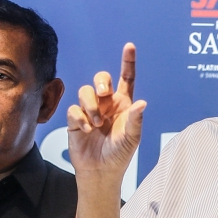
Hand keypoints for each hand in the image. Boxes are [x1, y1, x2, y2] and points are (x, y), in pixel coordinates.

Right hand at [67, 43, 145, 178]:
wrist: (101, 170)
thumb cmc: (120, 154)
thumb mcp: (132, 138)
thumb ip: (136, 120)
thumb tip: (142, 103)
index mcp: (124, 104)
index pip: (126, 78)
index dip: (128, 62)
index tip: (129, 46)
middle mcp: (107, 104)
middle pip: (101, 78)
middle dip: (101, 82)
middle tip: (104, 95)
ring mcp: (90, 110)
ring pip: (85, 91)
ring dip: (91, 105)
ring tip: (97, 123)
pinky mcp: (76, 119)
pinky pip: (74, 108)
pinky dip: (80, 118)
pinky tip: (86, 130)